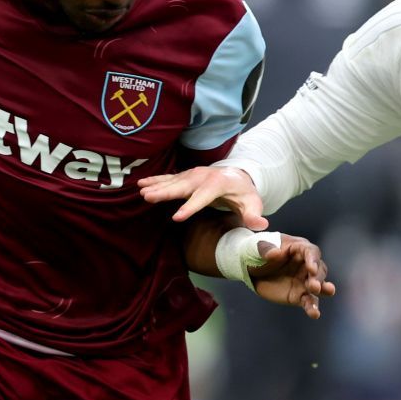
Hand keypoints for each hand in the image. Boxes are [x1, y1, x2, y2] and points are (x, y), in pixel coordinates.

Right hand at [138, 165, 267, 228]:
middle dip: (165, 192)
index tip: (177, 217)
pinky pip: (168, 178)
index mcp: (219, 184)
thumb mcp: (253, 204)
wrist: (237, 176)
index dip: (190, 207)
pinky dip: (154, 180)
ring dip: (156, 186)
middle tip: (148, 197)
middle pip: (182, 186)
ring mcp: (192, 175)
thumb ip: (254, 215)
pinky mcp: (185, 176)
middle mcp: (203, 177)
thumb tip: (260, 225)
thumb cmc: (244, 193)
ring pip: (172, 181)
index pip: (203, 198)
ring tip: (140, 191)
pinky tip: (141, 184)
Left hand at [245, 234, 336, 318]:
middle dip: (318, 278)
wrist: (250, 269)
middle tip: (314, 286)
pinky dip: (312, 308)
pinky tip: (315, 314)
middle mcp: (306, 264)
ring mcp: (304, 281)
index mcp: (299, 248)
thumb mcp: (257, 247)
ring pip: (319, 286)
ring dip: (323, 289)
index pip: (311, 252)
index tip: (312, 269)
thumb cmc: (257, 253)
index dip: (313, 260)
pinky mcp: (299, 295)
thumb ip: (265, 249)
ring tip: (328, 292)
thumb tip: (275, 254)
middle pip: (318, 270)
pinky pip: (308, 301)